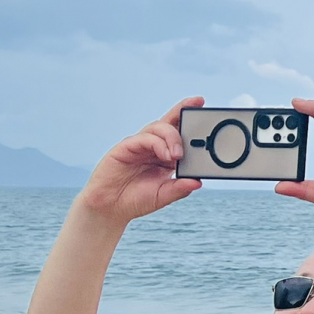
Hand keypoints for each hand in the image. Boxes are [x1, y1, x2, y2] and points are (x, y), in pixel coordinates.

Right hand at [78, 97, 204, 224]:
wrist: (110, 208)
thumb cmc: (136, 199)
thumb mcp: (163, 195)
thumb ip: (180, 188)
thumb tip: (198, 182)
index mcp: (165, 155)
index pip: (180, 133)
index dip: (191, 121)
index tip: (203, 109)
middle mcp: (153, 146)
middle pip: (169, 122)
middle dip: (183, 110)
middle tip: (197, 105)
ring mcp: (139, 145)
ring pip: (158, 127)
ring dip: (172, 137)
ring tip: (178, 155)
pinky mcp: (126, 147)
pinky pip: (144, 138)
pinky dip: (158, 144)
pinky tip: (166, 156)